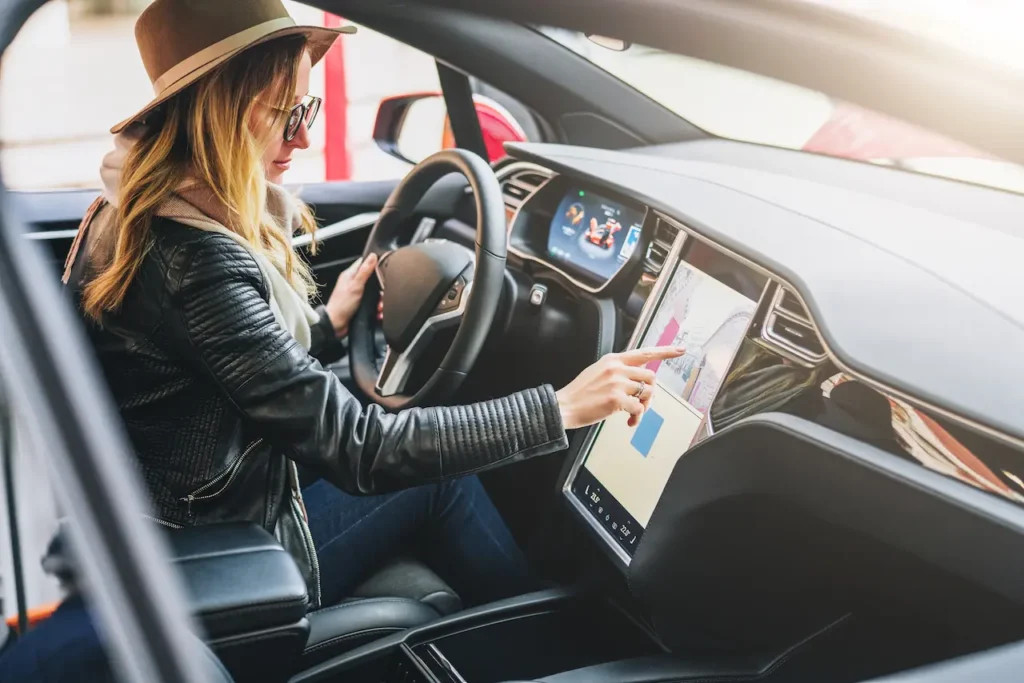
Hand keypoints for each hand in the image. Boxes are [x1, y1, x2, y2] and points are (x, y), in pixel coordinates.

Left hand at [325, 253, 377, 337]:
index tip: (385, 267)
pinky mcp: (360, 304)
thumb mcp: (355, 286)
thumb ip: (364, 271)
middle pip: (372, 279)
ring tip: (380, 308)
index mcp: (350, 275)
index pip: (364, 263)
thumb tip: (373, 255)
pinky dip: (376, 308)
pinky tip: (378, 313)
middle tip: (383, 295)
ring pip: (374, 293)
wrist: (335, 324)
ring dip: (379, 300)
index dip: (375, 263)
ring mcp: (357, 294)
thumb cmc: (342, 304)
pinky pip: (372, 303)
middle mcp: (354, 283)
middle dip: (380, 288)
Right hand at [555, 346, 685, 429]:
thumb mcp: (598, 372)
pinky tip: (628, 423)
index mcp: (613, 359)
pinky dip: (637, 418)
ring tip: (633, 414)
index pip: (644, 353)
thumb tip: (637, 379)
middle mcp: (617, 368)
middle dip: (650, 393)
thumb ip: (618, 371)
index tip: (680, 350)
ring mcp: (617, 383)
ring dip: (645, 407)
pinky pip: (639, 409)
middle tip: (642, 404)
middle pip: (651, 377)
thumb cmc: (580, 393)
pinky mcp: (617, 399)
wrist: (564, 406)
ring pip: (647, 393)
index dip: (665, 352)